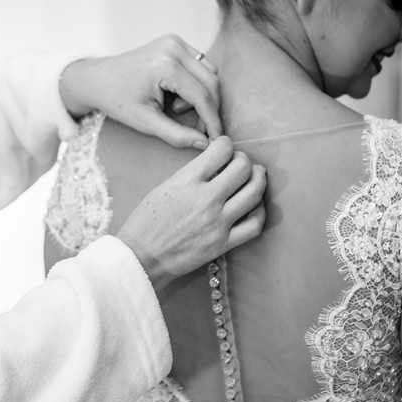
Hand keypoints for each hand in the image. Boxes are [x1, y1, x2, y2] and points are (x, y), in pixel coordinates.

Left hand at [58, 35, 220, 148]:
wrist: (96, 79)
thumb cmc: (116, 100)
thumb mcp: (145, 122)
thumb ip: (176, 135)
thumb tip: (205, 145)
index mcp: (165, 65)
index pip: (203, 95)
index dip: (212, 120)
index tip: (217, 139)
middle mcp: (173, 48)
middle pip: (211, 81)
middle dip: (209, 108)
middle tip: (198, 128)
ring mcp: (174, 41)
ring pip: (209, 72)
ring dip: (202, 95)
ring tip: (176, 109)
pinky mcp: (174, 42)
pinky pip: (200, 65)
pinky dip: (196, 83)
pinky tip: (176, 96)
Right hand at [116, 137, 265, 293]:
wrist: (141, 257)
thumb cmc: (146, 222)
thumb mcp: (163, 187)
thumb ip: (190, 175)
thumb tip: (215, 167)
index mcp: (187, 181)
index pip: (221, 150)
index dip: (226, 144)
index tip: (224, 148)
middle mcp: (206, 199)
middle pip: (243, 168)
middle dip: (244, 160)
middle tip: (240, 163)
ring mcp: (217, 222)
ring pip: (254, 193)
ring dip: (258, 180)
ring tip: (255, 176)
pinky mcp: (223, 243)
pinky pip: (254, 225)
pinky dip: (260, 211)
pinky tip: (256, 206)